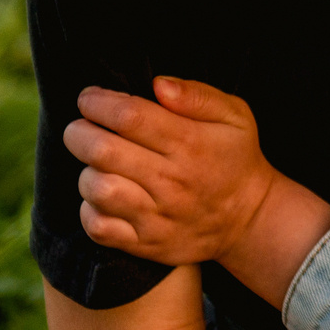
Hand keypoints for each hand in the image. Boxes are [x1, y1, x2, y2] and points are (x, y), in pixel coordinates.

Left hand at [66, 77, 282, 266]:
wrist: (249, 219)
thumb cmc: (235, 158)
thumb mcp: (235, 116)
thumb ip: (197, 95)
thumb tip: (158, 85)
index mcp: (190, 143)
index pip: (130, 116)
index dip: (98, 103)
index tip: (88, 98)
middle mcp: (171, 181)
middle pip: (103, 151)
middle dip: (79, 133)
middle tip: (81, 128)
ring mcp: (157, 216)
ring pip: (97, 189)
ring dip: (87, 170)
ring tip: (98, 164)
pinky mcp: (146, 243)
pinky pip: (98, 227)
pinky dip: (89, 209)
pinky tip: (103, 196)